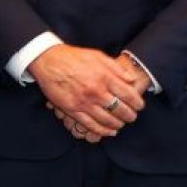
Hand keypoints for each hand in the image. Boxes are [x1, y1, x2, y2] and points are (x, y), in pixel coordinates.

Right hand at [29, 44, 146, 137]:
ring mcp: (84, 102)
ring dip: (118, 124)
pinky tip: (110, 131)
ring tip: (121, 123)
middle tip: (131, 116)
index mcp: (104, 77)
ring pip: (108, 120)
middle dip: (130, 116)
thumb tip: (132, 80)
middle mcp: (96, 91)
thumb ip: (116, 68)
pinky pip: (91, 125)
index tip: (139, 106)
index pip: (129, 96)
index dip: (137, 103)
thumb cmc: (73, 57)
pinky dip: (103, 131)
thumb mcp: (98, 56)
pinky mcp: (72, 109)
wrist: (48, 61)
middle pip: (121, 110)